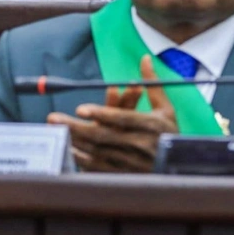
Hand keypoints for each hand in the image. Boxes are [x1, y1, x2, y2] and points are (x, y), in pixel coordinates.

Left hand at [47, 55, 178, 172]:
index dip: (101, 114)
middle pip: (103, 136)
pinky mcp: (125, 176)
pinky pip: (99, 168)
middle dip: (76, 126)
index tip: (81, 108)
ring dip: (74, 141)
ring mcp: (132, 163)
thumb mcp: (165, 108)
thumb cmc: (169, 134)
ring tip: (56, 130)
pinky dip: (82, 159)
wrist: (179, 167)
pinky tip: (68, 149)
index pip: (122, 118)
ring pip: (97, 152)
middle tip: (54, 118)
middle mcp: (141, 145)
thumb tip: (144, 58)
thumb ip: (152, 84)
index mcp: (152, 126)